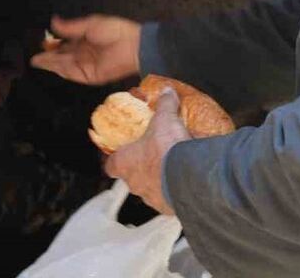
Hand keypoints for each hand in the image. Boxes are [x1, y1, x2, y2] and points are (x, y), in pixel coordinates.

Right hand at [29, 14, 140, 84]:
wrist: (132, 45)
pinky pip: (70, 73)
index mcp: (85, 41)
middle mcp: (83, 54)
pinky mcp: (88, 76)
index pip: (65, 45)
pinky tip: (49, 64)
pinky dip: (59, 69)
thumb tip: (53, 21)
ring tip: (36, 60)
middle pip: (62, 57)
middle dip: (48, 57)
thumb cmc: (116, 31)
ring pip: (63, 66)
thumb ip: (70, 27)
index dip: (53, 45)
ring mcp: (85, 66)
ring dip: (50, 63)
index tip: (42, 42)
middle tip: (34, 56)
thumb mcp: (90, 24)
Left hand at [105, 87, 189, 213]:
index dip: (114, 160)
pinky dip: (175, 191)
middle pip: (131, 177)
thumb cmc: (167, 148)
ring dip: (159, 180)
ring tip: (173, 168)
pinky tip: (185, 181)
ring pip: (150, 190)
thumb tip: (166, 91)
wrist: (189, 177)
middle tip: (155, 157)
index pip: (110, 166)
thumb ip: (164, 105)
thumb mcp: (165, 119)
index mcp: (125, 163)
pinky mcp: (168, 209)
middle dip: (142, 168)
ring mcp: (151, 198)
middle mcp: (134, 184)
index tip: (119, 155)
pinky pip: (169, 199)